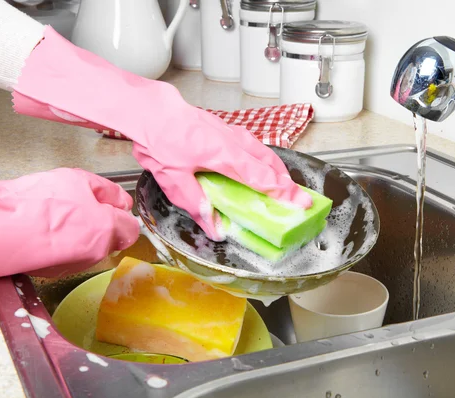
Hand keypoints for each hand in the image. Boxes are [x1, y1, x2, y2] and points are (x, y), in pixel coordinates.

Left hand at [0, 168, 138, 279]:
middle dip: (97, 232)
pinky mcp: (19, 221)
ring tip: (69, 257)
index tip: (125, 230)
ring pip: (68, 226)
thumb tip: (129, 231)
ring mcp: (37, 203)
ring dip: (74, 243)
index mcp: (83, 180)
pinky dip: (50, 249)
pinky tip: (47, 259)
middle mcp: (59, 186)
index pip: (115, 194)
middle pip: (90, 210)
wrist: (0, 236)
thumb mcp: (106, 229)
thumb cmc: (53, 227)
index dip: (124, 213)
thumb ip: (126, 228)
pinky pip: (44, 236)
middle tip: (99, 248)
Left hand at [132, 104, 312, 239]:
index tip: (302, 204)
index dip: (284, 194)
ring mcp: (232, 133)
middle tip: (300, 200)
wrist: (151, 110)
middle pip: (270, 165)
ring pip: (264, 153)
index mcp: (225, 155)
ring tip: (285, 186)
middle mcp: (234, 142)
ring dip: (278, 170)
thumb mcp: (174, 181)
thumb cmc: (160, 140)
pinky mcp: (226, 129)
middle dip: (288, 184)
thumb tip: (215, 229)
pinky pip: (254, 146)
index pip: (263, 179)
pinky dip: (265, 160)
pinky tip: (261, 166)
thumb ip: (197, 205)